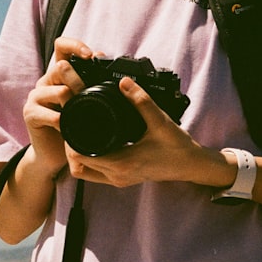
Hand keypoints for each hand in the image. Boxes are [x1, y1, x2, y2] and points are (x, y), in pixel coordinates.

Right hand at [22, 37, 95, 175]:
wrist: (53, 154)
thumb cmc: (72, 126)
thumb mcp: (85, 103)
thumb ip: (92, 86)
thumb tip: (112, 68)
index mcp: (59, 75)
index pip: (62, 47)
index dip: (75, 46)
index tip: (92, 55)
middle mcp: (46, 81)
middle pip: (61, 67)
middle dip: (80, 80)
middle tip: (89, 93)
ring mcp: (36, 97)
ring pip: (59, 90)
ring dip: (75, 102)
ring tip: (81, 115)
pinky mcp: (30, 114)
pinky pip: (53, 115)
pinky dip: (66, 123)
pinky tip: (70, 129)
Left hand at [66, 77, 229, 187]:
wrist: (191, 165)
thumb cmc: (177, 147)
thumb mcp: (159, 121)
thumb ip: (141, 101)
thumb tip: (124, 82)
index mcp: (122, 163)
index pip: (80, 155)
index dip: (70, 137)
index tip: (70, 120)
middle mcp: (117, 176)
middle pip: (77, 165)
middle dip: (70, 145)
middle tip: (71, 124)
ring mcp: (119, 180)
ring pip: (84, 172)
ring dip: (78, 156)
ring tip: (78, 134)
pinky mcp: (122, 180)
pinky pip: (96, 174)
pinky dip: (88, 161)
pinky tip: (92, 143)